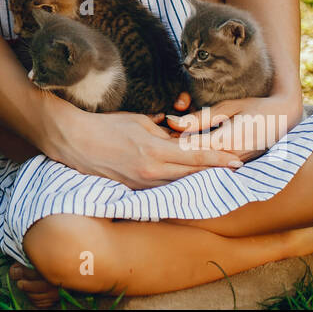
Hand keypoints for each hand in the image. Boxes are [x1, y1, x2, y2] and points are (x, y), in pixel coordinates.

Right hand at [49, 104, 243, 190]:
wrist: (76, 142)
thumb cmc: (106, 126)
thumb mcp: (139, 121)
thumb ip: (162, 131)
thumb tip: (179, 134)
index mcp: (155, 151)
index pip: (194, 155)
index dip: (217, 158)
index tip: (236, 160)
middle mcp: (151, 172)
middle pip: (192, 173)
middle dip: (215, 171)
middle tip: (236, 169)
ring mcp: (142, 184)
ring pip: (179, 184)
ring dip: (198, 180)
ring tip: (217, 177)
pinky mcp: (133, 189)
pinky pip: (162, 189)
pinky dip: (178, 185)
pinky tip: (188, 183)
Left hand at [163, 94, 301, 162]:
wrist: (285, 119)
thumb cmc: (255, 108)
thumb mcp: (227, 108)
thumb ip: (199, 118)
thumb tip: (173, 122)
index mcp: (226, 141)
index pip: (189, 148)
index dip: (171, 142)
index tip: (158, 135)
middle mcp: (231, 159)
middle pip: (193, 161)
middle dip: (174, 154)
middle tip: (158, 145)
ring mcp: (235, 167)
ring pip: (201, 168)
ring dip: (184, 160)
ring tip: (168, 151)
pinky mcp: (238, 170)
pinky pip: (212, 169)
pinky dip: (198, 163)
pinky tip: (186, 158)